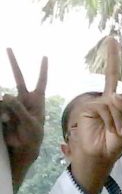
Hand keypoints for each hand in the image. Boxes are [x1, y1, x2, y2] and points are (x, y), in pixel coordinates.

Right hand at [2, 49, 46, 189]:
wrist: (24, 146)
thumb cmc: (33, 135)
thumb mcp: (30, 123)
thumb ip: (19, 109)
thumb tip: (5, 94)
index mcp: (37, 100)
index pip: (41, 81)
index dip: (42, 69)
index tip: (45, 56)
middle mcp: (24, 98)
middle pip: (19, 77)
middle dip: (13, 63)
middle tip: (8, 47)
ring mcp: (13, 103)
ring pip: (5, 97)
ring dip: (7, 109)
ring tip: (12, 122)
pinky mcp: (4, 110)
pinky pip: (0, 106)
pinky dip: (2, 113)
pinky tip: (6, 121)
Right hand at [71, 37, 121, 165]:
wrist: (101, 155)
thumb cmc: (115, 144)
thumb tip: (114, 96)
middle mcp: (110, 100)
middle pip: (111, 75)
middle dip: (113, 57)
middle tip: (112, 38)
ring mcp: (99, 102)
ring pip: (115, 103)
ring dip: (120, 120)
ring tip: (118, 133)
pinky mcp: (89, 106)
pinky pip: (105, 108)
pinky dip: (111, 121)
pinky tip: (109, 129)